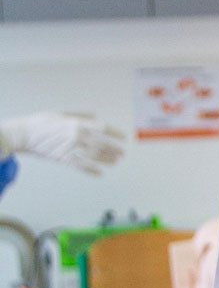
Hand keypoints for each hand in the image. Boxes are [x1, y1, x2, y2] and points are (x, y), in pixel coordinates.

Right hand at [0, 112, 124, 174]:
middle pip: (101, 144)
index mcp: (77, 123)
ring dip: (107, 160)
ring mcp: (71, 149)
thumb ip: (80, 115)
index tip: (124, 138)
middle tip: (122, 153)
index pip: (102, 128)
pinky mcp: (64, 159)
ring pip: (94, 156)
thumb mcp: (62, 113)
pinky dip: (92, 171)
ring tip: (115, 162)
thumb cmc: (42, 122)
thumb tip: (96, 115)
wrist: (25, 135)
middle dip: (114, 149)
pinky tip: (100, 173)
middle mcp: (77, 136)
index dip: (115, 133)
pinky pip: (82, 166)